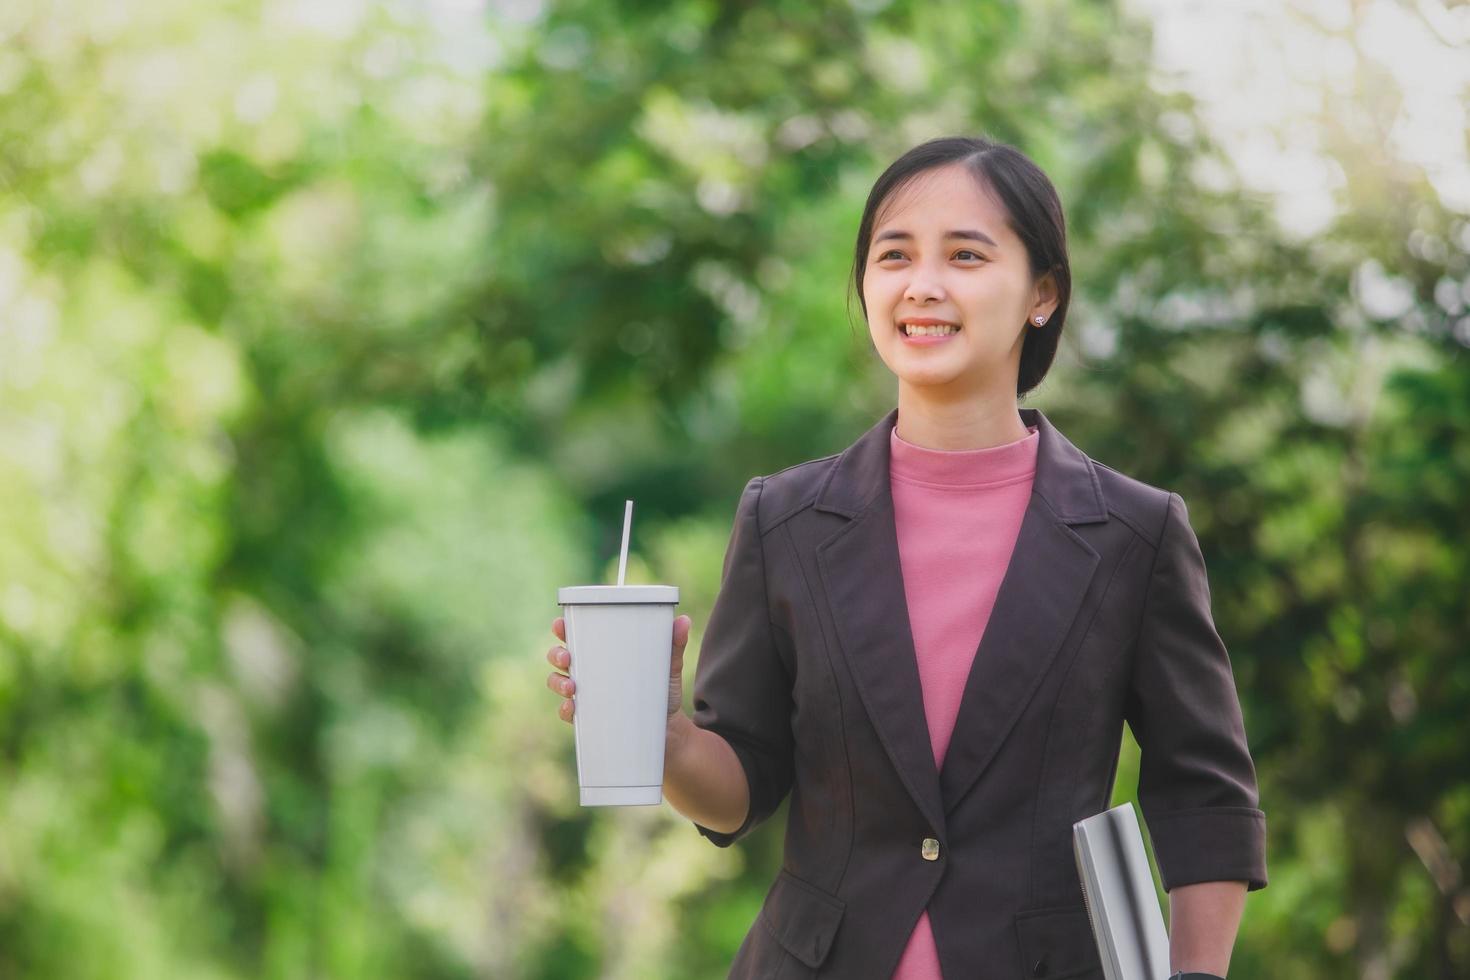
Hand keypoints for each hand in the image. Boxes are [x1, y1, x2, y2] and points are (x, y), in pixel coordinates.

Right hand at [545, 614, 693, 724]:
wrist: (667, 732)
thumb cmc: (662, 693)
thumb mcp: (668, 667)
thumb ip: (673, 645)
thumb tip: (684, 621)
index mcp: (602, 653)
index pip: (575, 635)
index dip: (562, 628)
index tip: (561, 624)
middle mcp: (588, 672)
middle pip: (559, 657)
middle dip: (556, 654)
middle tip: (567, 657)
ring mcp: (586, 696)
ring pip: (557, 683)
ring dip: (557, 682)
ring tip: (572, 687)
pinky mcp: (588, 718)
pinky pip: (567, 713)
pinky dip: (565, 709)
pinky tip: (572, 707)